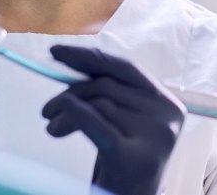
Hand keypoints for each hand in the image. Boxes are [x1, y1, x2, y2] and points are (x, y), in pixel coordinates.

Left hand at [41, 45, 185, 194]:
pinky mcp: (134, 157)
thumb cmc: (123, 164)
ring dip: (65, 111)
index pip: (126, 67)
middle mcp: (168, 117)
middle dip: (71, 91)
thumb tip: (72, 60)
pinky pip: (93, 121)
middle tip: (47, 110)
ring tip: (52, 127)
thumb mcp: (124, 123)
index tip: (55, 52)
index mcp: (169, 104)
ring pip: (97, 102)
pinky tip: (56, 123)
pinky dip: (71, 115)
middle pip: (107, 84)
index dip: (89, 57)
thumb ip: (111, 92)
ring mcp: (155, 137)